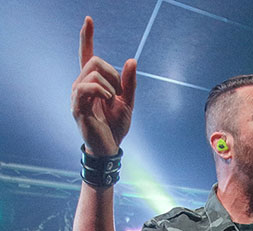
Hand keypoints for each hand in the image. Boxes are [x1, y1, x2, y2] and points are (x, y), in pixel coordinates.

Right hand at [71, 16, 136, 155]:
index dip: (86, 37)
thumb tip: (132, 60)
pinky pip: (86, 87)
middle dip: (112, 72)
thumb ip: (129, 83)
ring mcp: (78, 96)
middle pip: (94, 61)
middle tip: (119, 90)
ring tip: (113, 98)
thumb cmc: (116, 126)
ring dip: (109, 83)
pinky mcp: (78, 107)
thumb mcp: (128, 102)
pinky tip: (108, 99)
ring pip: (92, 72)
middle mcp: (81, 85)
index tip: (89, 20)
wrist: (109, 147)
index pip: (87, 55)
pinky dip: (101, 90)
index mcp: (93, 83)